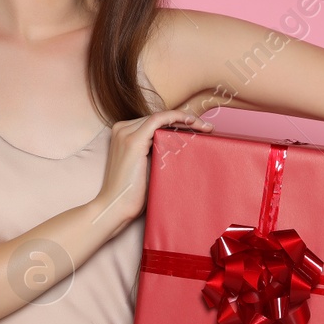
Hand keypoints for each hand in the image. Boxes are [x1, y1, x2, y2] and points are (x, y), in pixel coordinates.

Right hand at [94, 108, 213, 220]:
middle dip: (185, 120)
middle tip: (208, 128)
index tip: (199, 128)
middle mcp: (122, 129)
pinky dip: (176, 117)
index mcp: (123, 134)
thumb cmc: (131, 193)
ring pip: (160, 116)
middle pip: (158, 117)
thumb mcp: (146, 166)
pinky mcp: (133, 141)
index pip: (155, 121)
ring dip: (185, 118)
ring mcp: (125, 133)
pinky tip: (191, 121)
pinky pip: (158, 120)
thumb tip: (180, 147)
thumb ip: (156, 152)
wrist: (116, 207)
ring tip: (205, 127)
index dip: (178, 121)